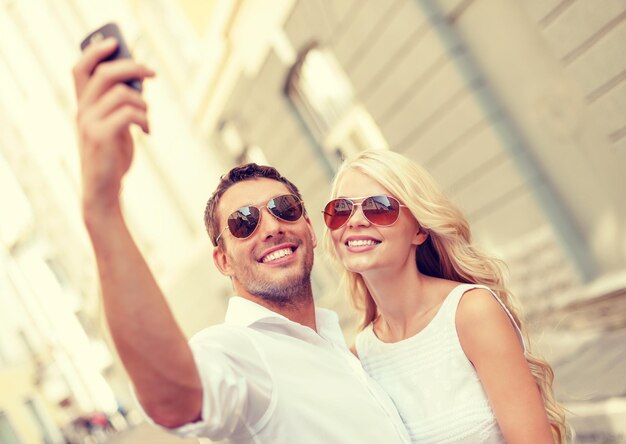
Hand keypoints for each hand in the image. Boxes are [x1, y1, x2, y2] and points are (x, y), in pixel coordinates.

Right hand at [73, 37, 154, 214]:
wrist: (103, 189)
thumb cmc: (112, 157)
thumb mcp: (115, 127)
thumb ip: (120, 106)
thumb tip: (139, 83)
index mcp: (83, 106)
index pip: (80, 69)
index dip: (96, 52)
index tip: (116, 43)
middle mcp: (82, 111)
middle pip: (105, 74)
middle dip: (132, 68)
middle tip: (152, 74)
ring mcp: (89, 123)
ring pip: (123, 95)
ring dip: (143, 104)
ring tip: (147, 119)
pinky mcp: (101, 136)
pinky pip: (128, 114)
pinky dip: (144, 119)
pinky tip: (147, 132)